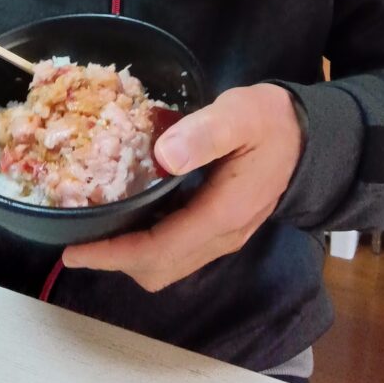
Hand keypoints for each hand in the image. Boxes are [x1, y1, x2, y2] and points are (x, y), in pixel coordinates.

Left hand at [62, 83, 303, 290]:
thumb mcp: (238, 114)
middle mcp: (223, 236)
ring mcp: (224, 236)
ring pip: (168, 265)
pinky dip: (147, 244)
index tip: (75, 251)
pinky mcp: (222, 227)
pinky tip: (130, 216)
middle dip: (115, 260)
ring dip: (130, 256)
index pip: (159, 249)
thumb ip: (204, 133)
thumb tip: (163, 156)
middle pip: (159, 268)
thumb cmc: (270, 120)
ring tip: (96, 230)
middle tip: (78, 239)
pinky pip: (178, 250)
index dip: (113, 254)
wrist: (308, 135)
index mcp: (224, 213)